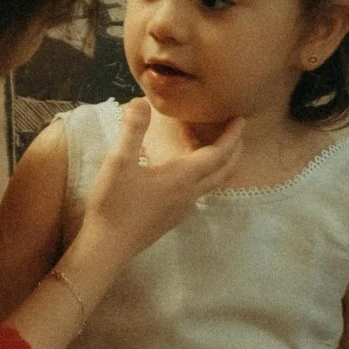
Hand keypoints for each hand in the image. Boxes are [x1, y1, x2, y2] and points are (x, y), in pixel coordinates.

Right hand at [76, 97, 246, 271]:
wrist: (108, 247)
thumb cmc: (114, 204)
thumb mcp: (118, 162)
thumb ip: (132, 130)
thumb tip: (141, 100)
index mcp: (182, 178)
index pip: (218, 154)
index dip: (232, 136)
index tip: (241, 119)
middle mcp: (189, 194)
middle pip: (223, 170)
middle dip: (234, 150)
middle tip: (235, 131)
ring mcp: (182, 208)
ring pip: (211, 182)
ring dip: (218, 162)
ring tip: (206, 143)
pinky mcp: (172, 216)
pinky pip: (197, 190)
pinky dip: (201, 173)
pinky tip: (180, 167)